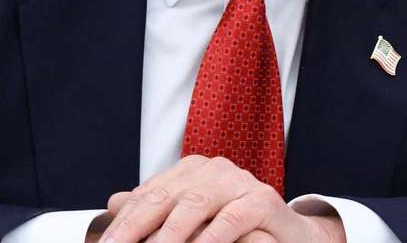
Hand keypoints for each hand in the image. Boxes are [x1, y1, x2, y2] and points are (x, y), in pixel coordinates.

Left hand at [98, 155, 345, 242]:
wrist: (291, 237)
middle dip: (135, 227)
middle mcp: (213, 169)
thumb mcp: (193, 222)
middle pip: (164, 197)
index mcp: (191, 171)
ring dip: (169, 235)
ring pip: (194, 206)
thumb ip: (158, 210)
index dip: (123, 222)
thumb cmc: (239, 230)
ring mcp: (239, 182)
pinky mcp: (262, 200)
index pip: (148, 195)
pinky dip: (211, 238)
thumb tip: (115, 202)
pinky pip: (231, 220)